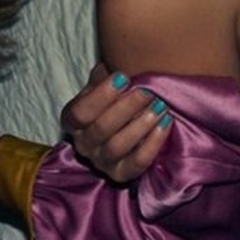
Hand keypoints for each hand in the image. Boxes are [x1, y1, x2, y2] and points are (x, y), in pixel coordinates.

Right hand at [61, 63, 171, 182]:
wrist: (132, 126)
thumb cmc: (117, 100)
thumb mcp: (106, 85)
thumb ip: (104, 75)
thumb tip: (110, 64)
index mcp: (74, 121)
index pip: (79, 113)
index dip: (100, 96)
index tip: (123, 77)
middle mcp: (84, 144)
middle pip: (100, 129)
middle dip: (126, 108)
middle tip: (148, 91)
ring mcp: (102, 162)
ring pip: (117, 147)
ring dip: (140, 126)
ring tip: (160, 107)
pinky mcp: (122, 175)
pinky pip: (136, 164)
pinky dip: (152, 144)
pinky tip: (166, 124)